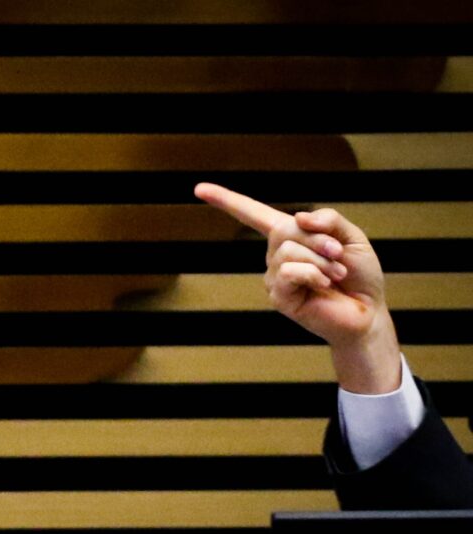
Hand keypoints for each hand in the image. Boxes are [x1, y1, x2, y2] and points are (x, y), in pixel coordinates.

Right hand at [194, 182, 401, 393]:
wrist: (367, 312)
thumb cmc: (359, 275)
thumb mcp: (350, 236)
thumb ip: (328, 219)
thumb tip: (298, 217)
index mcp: (289, 236)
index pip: (252, 214)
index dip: (226, 200)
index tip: (199, 189)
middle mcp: (275, 255)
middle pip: (284, 229)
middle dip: (318, 239)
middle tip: (339, 256)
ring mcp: (274, 277)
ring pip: (288, 250)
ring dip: (320, 260)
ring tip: (335, 275)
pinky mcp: (278, 297)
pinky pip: (289, 271)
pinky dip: (313, 274)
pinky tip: (323, 286)